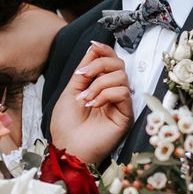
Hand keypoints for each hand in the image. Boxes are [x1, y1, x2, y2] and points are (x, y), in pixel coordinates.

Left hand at [49, 42, 132, 165]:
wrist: (67, 147)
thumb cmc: (66, 125)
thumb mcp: (71, 90)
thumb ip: (84, 70)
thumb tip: (94, 48)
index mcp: (100, 86)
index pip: (110, 61)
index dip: (104, 50)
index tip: (93, 46)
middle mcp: (112, 92)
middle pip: (118, 64)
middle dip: (99, 64)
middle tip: (83, 76)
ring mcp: (120, 104)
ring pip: (121, 76)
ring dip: (99, 84)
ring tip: (86, 98)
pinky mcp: (126, 115)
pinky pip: (123, 92)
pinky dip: (106, 94)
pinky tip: (94, 104)